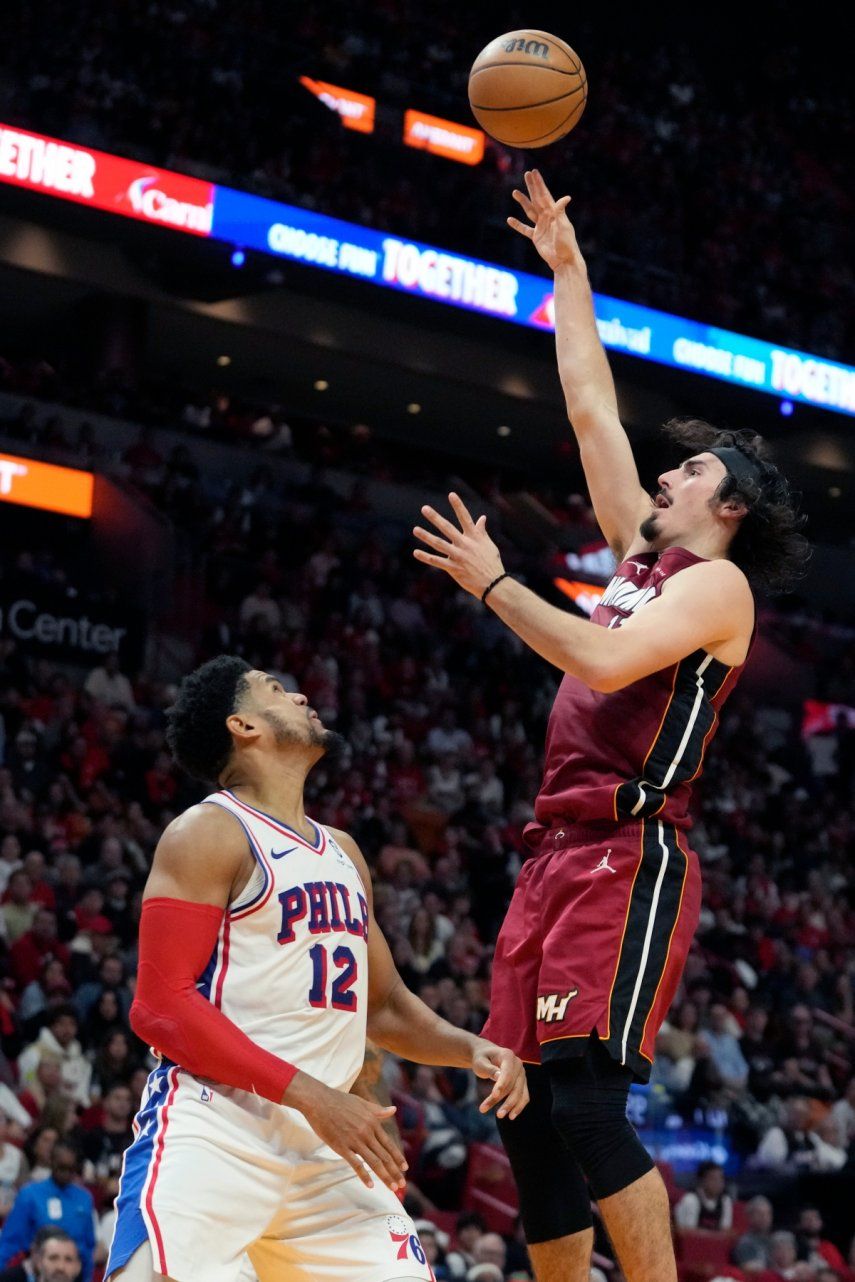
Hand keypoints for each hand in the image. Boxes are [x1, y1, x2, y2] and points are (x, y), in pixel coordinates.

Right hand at [289, 1075, 407, 1190]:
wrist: (319, 1101)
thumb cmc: (340, 1100)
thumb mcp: (362, 1103)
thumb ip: (378, 1110)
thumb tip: (394, 1110)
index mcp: (372, 1122)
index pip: (388, 1144)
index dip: (397, 1157)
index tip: (405, 1168)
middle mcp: (366, 1132)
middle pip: (384, 1156)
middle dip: (394, 1171)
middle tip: (402, 1184)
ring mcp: (355, 1140)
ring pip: (374, 1162)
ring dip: (384, 1176)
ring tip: (392, 1187)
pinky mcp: (342, 1147)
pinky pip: (356, 1164)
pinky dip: (364, 1175)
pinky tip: (370, 1185)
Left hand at [413, 492, 503, 597]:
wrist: (493, 584)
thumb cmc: (492, 563)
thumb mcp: (489, 545)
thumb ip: (481, 531)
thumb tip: (482, 518)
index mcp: (474, 537)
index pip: (465, 518)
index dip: (458, 506)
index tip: (451, 494)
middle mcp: (464, 544)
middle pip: (447, 528)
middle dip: (435, 518)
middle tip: (424, 508)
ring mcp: (458, 556)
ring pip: (438, 544)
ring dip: (426, 536)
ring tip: (415, 529)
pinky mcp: (453, 568)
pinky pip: (437, 561)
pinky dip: (426, 557)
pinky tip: (416, 552)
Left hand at [472, 1040, 528, 1119]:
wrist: (487, 1055)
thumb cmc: (481, 1058)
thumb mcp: (480, 1062)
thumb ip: (489, 1069)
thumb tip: (499, 1076)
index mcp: (508, 1056)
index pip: (507, 1073)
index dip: (501, 1085)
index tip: (493, 1095)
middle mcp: (518, 1064)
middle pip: (513, 1085)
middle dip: (501, 1099)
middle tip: (485, 1109)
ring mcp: (522, 1074)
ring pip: (520, 1093)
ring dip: (511, 1106)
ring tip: (499, 1116)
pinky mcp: (522, 1082)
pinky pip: (524, 1096)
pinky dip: (519, 1106)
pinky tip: (511, 1116)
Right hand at [507, 169, 580, 271]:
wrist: (564, 261)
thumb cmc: (567, 244)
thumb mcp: (564, 227)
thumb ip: (561, 212)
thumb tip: (566, 198)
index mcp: (554, 213)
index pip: (544, 195)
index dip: (539, 184)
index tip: (534, 172)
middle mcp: (547, 217)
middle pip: (537, 199)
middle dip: (532, 187)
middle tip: (527, 174)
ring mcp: (541, 227)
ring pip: (529, 211)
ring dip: (523, 202)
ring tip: (514, 192)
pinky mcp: (536, 237)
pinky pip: (525, 229)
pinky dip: (518, 225)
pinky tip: (510, 220)